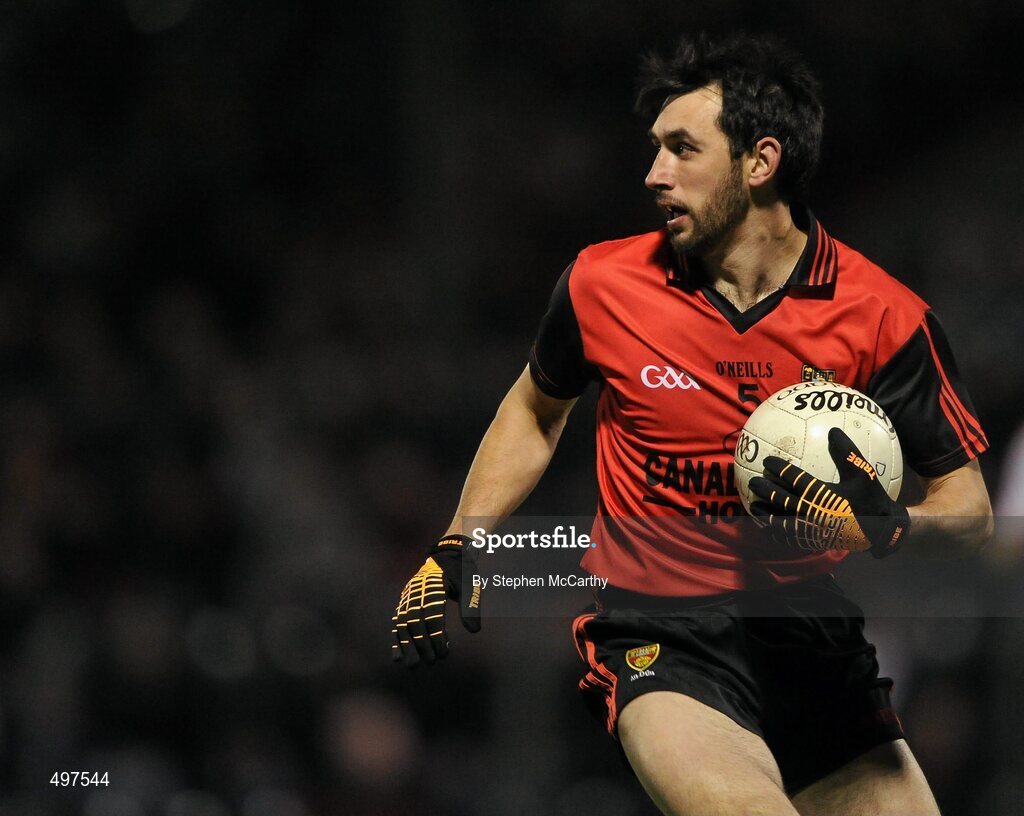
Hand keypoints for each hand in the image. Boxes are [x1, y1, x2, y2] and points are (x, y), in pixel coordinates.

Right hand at [392, 534, 481, 666]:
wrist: (446, 553)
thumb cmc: (460, 571)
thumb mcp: (469, 585)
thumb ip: (470, 607)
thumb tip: (474, 631)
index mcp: (434, 585)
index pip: (432, 615)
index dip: (436, 636)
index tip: (443, 654)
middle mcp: (417, 591)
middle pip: (414, 622)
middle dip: (421, 644)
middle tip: (431, 662)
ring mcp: (408, 596)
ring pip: (402, 623)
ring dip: (406, 646)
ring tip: (412, 665)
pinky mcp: (404, 601)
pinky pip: (397, 622)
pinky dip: (396, 639)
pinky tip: (397, 656)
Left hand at [748, 427, 909, 558]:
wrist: (883, 530)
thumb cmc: (872, 498)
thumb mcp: (863, 473)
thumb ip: (847, 452)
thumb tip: (833, 431)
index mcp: (823, 495)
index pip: (795, 479)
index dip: (779, 469)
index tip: (767, 461)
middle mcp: (814, 513)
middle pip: (782, 500)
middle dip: (765, 490)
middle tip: (753, 482)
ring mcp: (812, 530)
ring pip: (781, 522)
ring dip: (765, 513)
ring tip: (752, 505)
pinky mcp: (814, 542)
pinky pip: (789, 538)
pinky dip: (775, 532)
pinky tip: (767, 527)